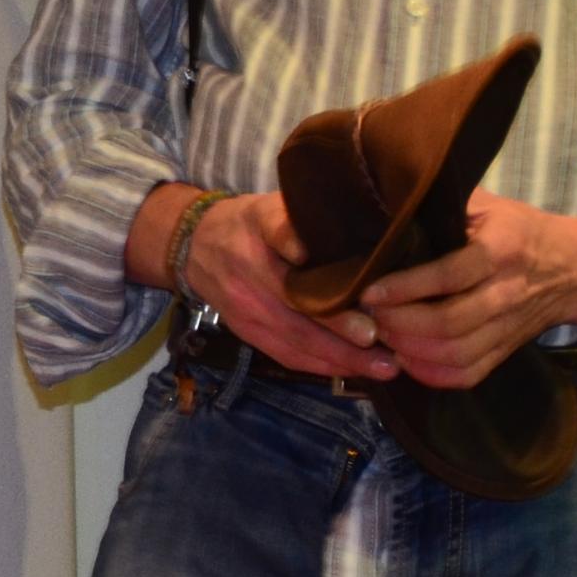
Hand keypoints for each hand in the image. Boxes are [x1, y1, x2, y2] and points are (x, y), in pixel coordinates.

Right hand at [155, 186, 396, 383]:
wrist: (193, 246)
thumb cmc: (246, 223)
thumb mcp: (269, 206)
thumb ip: (299, 218)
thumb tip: (350, 226)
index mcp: (258, 238)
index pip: (283, 246)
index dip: (309, 264)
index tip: (347, 286)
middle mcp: (250, 280)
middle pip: (297, 312)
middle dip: (342, 333)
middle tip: (384, 347)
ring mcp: (246, 312)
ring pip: (295, 341)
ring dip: (339, 359)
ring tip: (382, 368)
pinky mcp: (247, 332)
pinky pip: (285, 355)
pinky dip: (320, 366)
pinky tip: (351, 370)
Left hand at [360, 190, 576, 390]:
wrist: (576, 267)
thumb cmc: (518, 229)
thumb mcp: (488, 204)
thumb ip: (444, 204)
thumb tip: (388, 199)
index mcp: (501, 249)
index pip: (449, 275)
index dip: (405, 287)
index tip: (369, 290)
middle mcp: (507, 292)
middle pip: (449, 322)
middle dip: (399, 324)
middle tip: (368, 316)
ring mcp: (508, 327)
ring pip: (456, 353)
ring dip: (410, 350)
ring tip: (380, 335)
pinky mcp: (507, 350)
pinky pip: (467, 374)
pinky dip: (431, 374)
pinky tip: (405, 359)